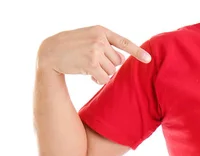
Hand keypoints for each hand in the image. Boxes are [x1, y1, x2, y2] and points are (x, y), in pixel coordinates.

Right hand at [36, 25, 151, 84]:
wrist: (50, 52)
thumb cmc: (71, 46)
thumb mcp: (88, 38)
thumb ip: (105, 44)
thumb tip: (122, 59)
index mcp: (101, 31)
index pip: (124, 42)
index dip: (138, 52)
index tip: (149, 60)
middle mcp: (100, 39)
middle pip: (118, 61)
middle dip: (108, 65)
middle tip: (93, 61)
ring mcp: (95, 51)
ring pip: (112, 71)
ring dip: (102, 73)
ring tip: (88, 67)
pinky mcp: (91, 64)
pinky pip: (104, 78)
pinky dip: (98, 80)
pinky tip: (88, 74)